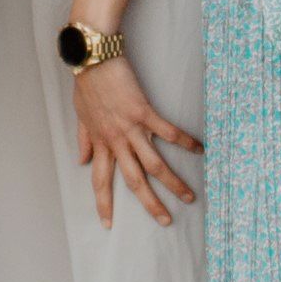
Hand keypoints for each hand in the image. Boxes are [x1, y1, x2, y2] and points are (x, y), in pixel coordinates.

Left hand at [71, 55, 203, 223]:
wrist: (93, 57)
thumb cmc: (87, 84)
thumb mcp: (80, 116)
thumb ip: (84, 140)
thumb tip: (81, 161)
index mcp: (101, 143)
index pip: (100, 180)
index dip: (103, 203)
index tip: (108, 224)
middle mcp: (116, 141)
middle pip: (134, 181)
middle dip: (149, 204)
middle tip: (165, 221)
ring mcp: (131, 127)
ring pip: (154, 164)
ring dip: (172, 183)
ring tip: (189, 197)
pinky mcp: (144, 112)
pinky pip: (167, 132)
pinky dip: (185, 141)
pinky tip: (200, 150)